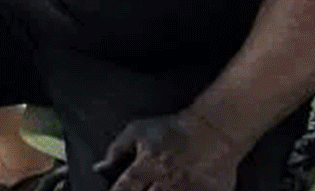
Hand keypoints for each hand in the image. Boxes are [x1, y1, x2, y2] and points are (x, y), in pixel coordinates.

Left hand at [94, 111, 245, 190]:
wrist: (215, 129)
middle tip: (140, 190)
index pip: (122, 190)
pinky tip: (177, 190)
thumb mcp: (138, 130)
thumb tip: (99, 167)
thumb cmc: (175, 129)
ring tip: (156, 190)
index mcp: (146, 167)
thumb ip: (116, 150)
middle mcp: (165, 183)